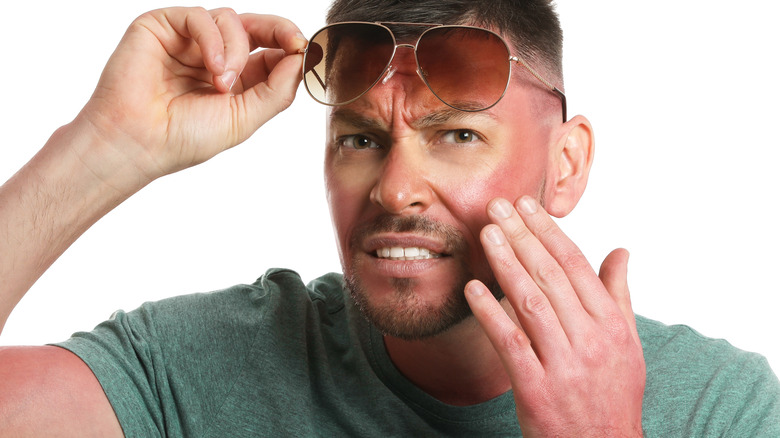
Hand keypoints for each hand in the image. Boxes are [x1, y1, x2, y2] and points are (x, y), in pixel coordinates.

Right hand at [75, 7, 305, 189]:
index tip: (305, 51)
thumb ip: (277, 90)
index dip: (290, 47)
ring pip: (231, 20)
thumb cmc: (185, 138)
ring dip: (236, 50)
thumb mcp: (245, 118)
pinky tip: (211, 68)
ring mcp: (189, 41)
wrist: (138, 142)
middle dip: (279, 31)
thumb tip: (301, 58)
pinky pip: (201, 16)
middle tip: (293, 43)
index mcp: (236, 80)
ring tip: (222, 84)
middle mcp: (214, 56)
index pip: (271, 52)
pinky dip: (213, 39)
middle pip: (256, 27)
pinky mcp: (163, 26)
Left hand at [465, 196, 644, 436]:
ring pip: (530, 302)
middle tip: (497, 206)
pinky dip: (490, 313)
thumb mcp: (627, 344)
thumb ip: (619, 295)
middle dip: (521, 236)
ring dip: (505, 264)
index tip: (526, 204)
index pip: (576, 265)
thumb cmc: (613, 394)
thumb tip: (621, 250)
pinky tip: (474, 289)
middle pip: (550, 275)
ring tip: (486, 234)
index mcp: (611, 325)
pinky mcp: (536, 389)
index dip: (548, 231)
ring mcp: (563, 365)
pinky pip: (510, 343)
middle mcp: (591, 340)